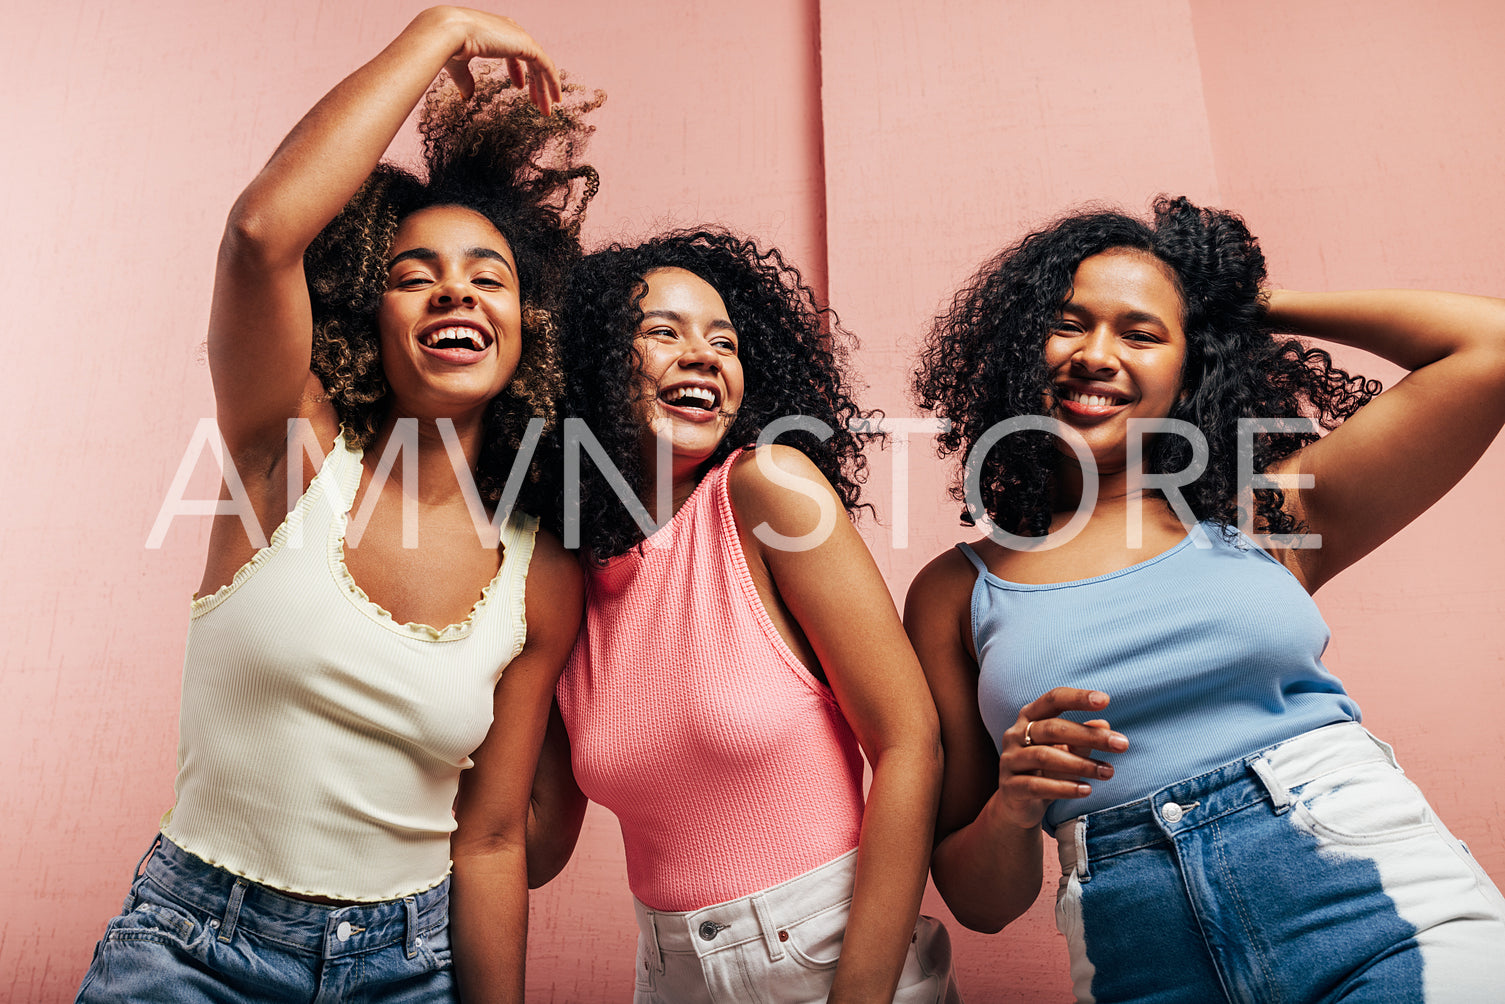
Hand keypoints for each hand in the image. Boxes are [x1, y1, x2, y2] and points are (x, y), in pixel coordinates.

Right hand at [432, 7, 561, 112]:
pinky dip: (552, 82)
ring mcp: (519, 36)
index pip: (513, 51)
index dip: (517, 71)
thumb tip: (467, 96)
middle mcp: (509, 30)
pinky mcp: (527, 44)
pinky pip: (546, 66)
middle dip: (535, 83)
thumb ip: (466, 79)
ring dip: (545, 88)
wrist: (450, 31)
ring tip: (546, 109)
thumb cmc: (449, 44)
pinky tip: (554, 98)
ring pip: (540, 65)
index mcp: (494, 30)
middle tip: (537, 103)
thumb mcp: (458, 65)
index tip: (520, 87)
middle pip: (530, 59)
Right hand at [994, 688, 1126, 829]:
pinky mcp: (1010, 788)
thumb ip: (1081, 738)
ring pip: (1044, 756)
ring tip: (1108, 772)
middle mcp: (1014, 734)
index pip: (1053, 700)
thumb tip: (1104, 724)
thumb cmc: (1045, 770)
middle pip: (1052, 728)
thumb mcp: (1066, 751)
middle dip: (1089, 736)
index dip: (1077, 698)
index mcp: (1029, 717)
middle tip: (1122, 744)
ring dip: (1081, 764)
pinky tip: (1086, 790)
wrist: (1018, 804)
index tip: (1105, 700)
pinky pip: (1037, 786)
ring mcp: (1009, 760)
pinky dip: (1064, 788)